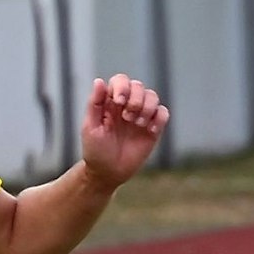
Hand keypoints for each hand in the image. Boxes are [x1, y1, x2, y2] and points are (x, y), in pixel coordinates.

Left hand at [79, 74, 168, 188]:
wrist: (108, 173)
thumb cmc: (95, 151)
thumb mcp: (90, 127)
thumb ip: (94, 104)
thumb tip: (99, 81)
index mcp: (110, 102)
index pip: (121, 81)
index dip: (122, 86)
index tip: (119, 101)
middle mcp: (127, 105)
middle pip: (138, 85)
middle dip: (135, 99)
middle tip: (127, 118)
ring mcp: (141, 116)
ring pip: (153, 96)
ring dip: (147, 107)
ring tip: (138, 124)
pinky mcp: (153, 129)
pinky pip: (163, 113)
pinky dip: (159, 118)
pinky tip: (150, 130)